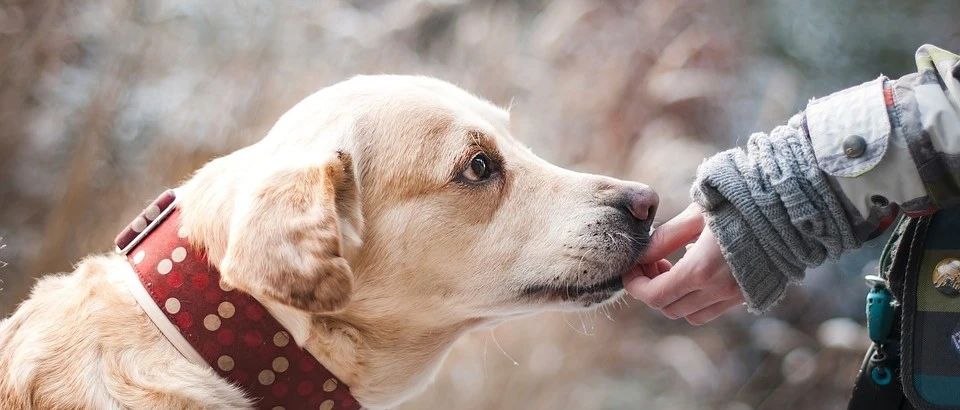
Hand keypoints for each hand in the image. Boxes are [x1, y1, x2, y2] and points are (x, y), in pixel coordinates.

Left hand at [623, 204, 743, 324]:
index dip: (635, 285)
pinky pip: (712, 310)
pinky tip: (697, 271)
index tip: (631, 268)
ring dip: (674, 297)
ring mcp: (736, 296)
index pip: (654, 295)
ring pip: (690, 314)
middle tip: (652, 262)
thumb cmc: (739, 203)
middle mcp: (719, 290)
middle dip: (652, 289)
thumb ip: (665, 238)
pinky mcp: (748, 295)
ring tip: (673, 267)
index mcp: (701, 270)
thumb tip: (641, 254)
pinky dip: (696, 299)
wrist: (789, 208)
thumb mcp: (696, 214)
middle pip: (668, 308)